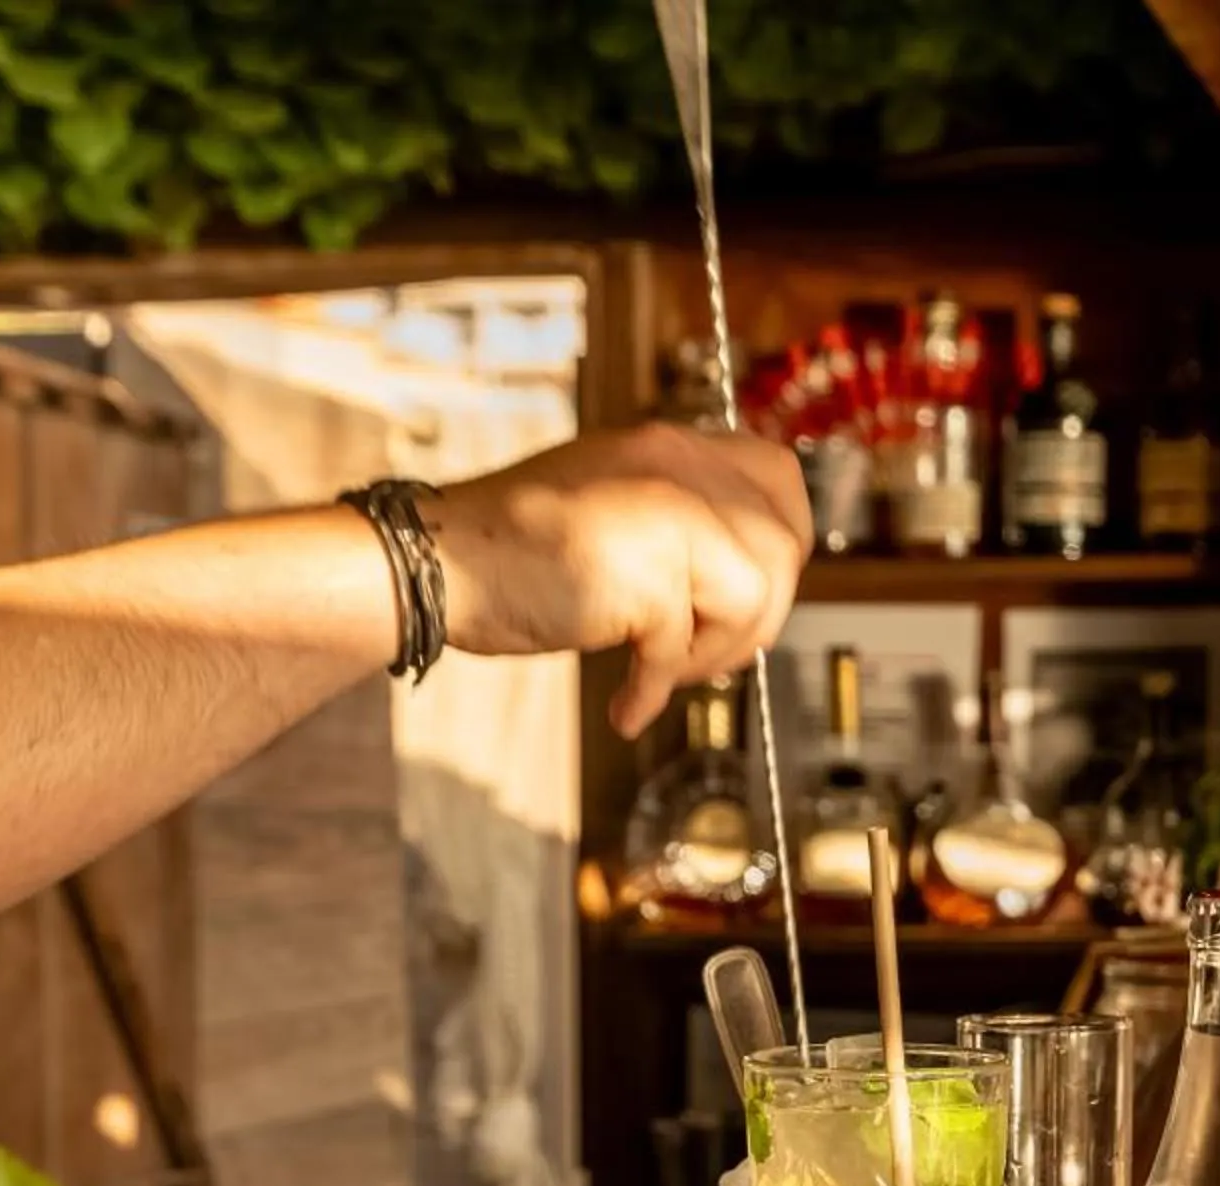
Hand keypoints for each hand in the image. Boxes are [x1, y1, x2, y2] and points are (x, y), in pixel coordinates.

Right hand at [427, 424, 810, 732]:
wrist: (436, 560)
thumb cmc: (511, 550)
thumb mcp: (614, 513)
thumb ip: (680, 532)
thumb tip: (749, 593)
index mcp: (671, 447)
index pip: (776, 476)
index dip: (781, 540)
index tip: (752, 592)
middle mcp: (677, 466)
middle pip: (783, 545)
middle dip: (758, 613)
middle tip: (705, 651)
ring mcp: (666, 514)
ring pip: (755, 596)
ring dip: (713, 652)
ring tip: (661, 672)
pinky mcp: (646, 573)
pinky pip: (685, 647)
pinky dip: (656, 687)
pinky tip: (627, 705)